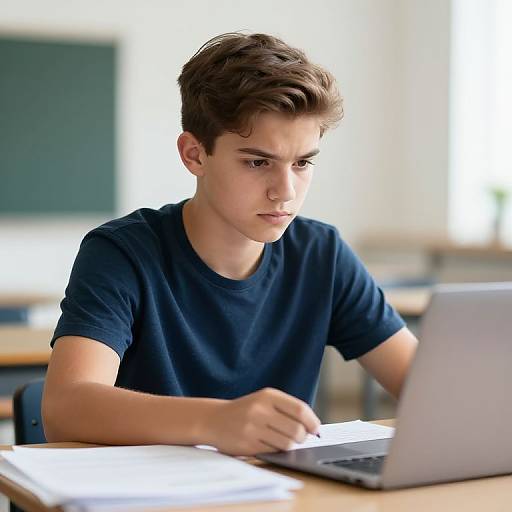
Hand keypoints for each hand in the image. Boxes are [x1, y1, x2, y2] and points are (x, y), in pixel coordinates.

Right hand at [204, 387, 320, 455]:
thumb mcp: (264, 401)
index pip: (300, 409)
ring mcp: (253, 428)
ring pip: (287, 444)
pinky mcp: (247, 444)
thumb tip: (314, 428)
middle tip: (298, 437)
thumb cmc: (246, 411)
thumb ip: (288, 409)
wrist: (213, 419)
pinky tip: (268, 444)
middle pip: (297, 430)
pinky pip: (273, 452)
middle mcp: (260, 409)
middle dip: (302, 437)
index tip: (316, 429)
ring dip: (290, 445)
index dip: (313, 422)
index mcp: (268, 395)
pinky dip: (276, 451)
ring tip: (282, 440)